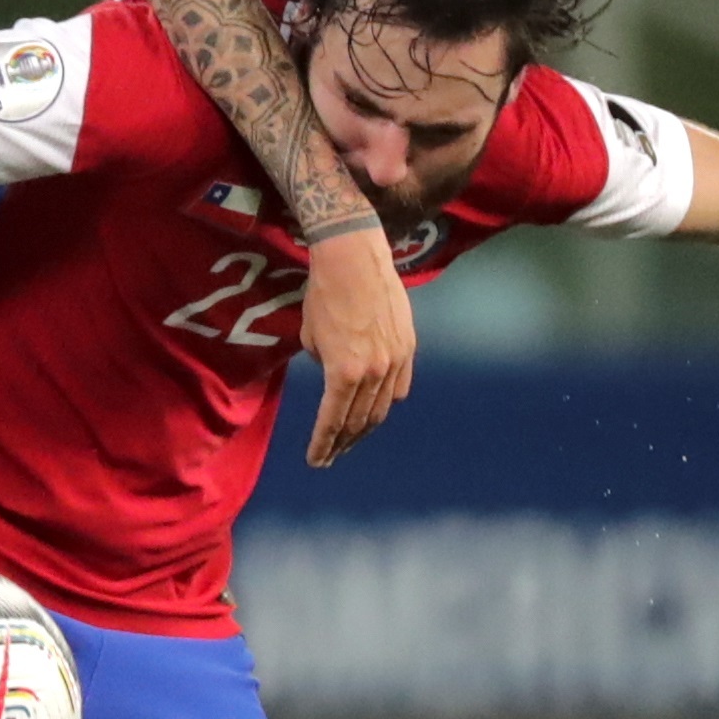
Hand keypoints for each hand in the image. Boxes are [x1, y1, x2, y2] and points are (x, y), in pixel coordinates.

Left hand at [294, 222, 416, 464]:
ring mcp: (395, 360)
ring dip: (364, 428)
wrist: (355, 257)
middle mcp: (373, 373)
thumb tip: (335, 375)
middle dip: (342, 443)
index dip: (323, 444)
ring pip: (382, 408)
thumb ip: (323, 364)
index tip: (316, 461)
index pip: (332, 420)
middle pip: (359, 421)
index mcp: (343, 373)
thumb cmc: (323, 293)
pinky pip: (400, 386)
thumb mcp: (310, 336)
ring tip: (351, 439)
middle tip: (331, 456)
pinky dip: (387, 402)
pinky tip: (377, 409)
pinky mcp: (408, 346)